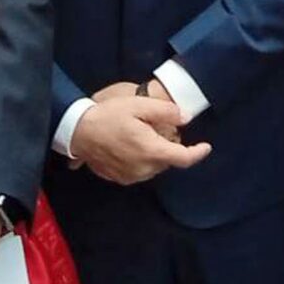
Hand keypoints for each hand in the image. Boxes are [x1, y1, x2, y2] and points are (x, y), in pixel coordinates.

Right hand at [69, 93, 209, 185]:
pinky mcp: (120, 178)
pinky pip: (140, 170)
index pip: (183, 158)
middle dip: (169, 145)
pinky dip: (142, 160)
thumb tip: (186, 118)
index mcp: (151, 150)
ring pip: (154, 166)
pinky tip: (130, 145)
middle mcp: (143, 168)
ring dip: (155, 153)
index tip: (206, 146)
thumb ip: (166, 111)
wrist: (77, 131)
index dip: (198, 153)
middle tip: (156, 127)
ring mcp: (131, 176)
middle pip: (168, 160)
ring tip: (140, 135)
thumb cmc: (108, 116)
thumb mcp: (138, 105)